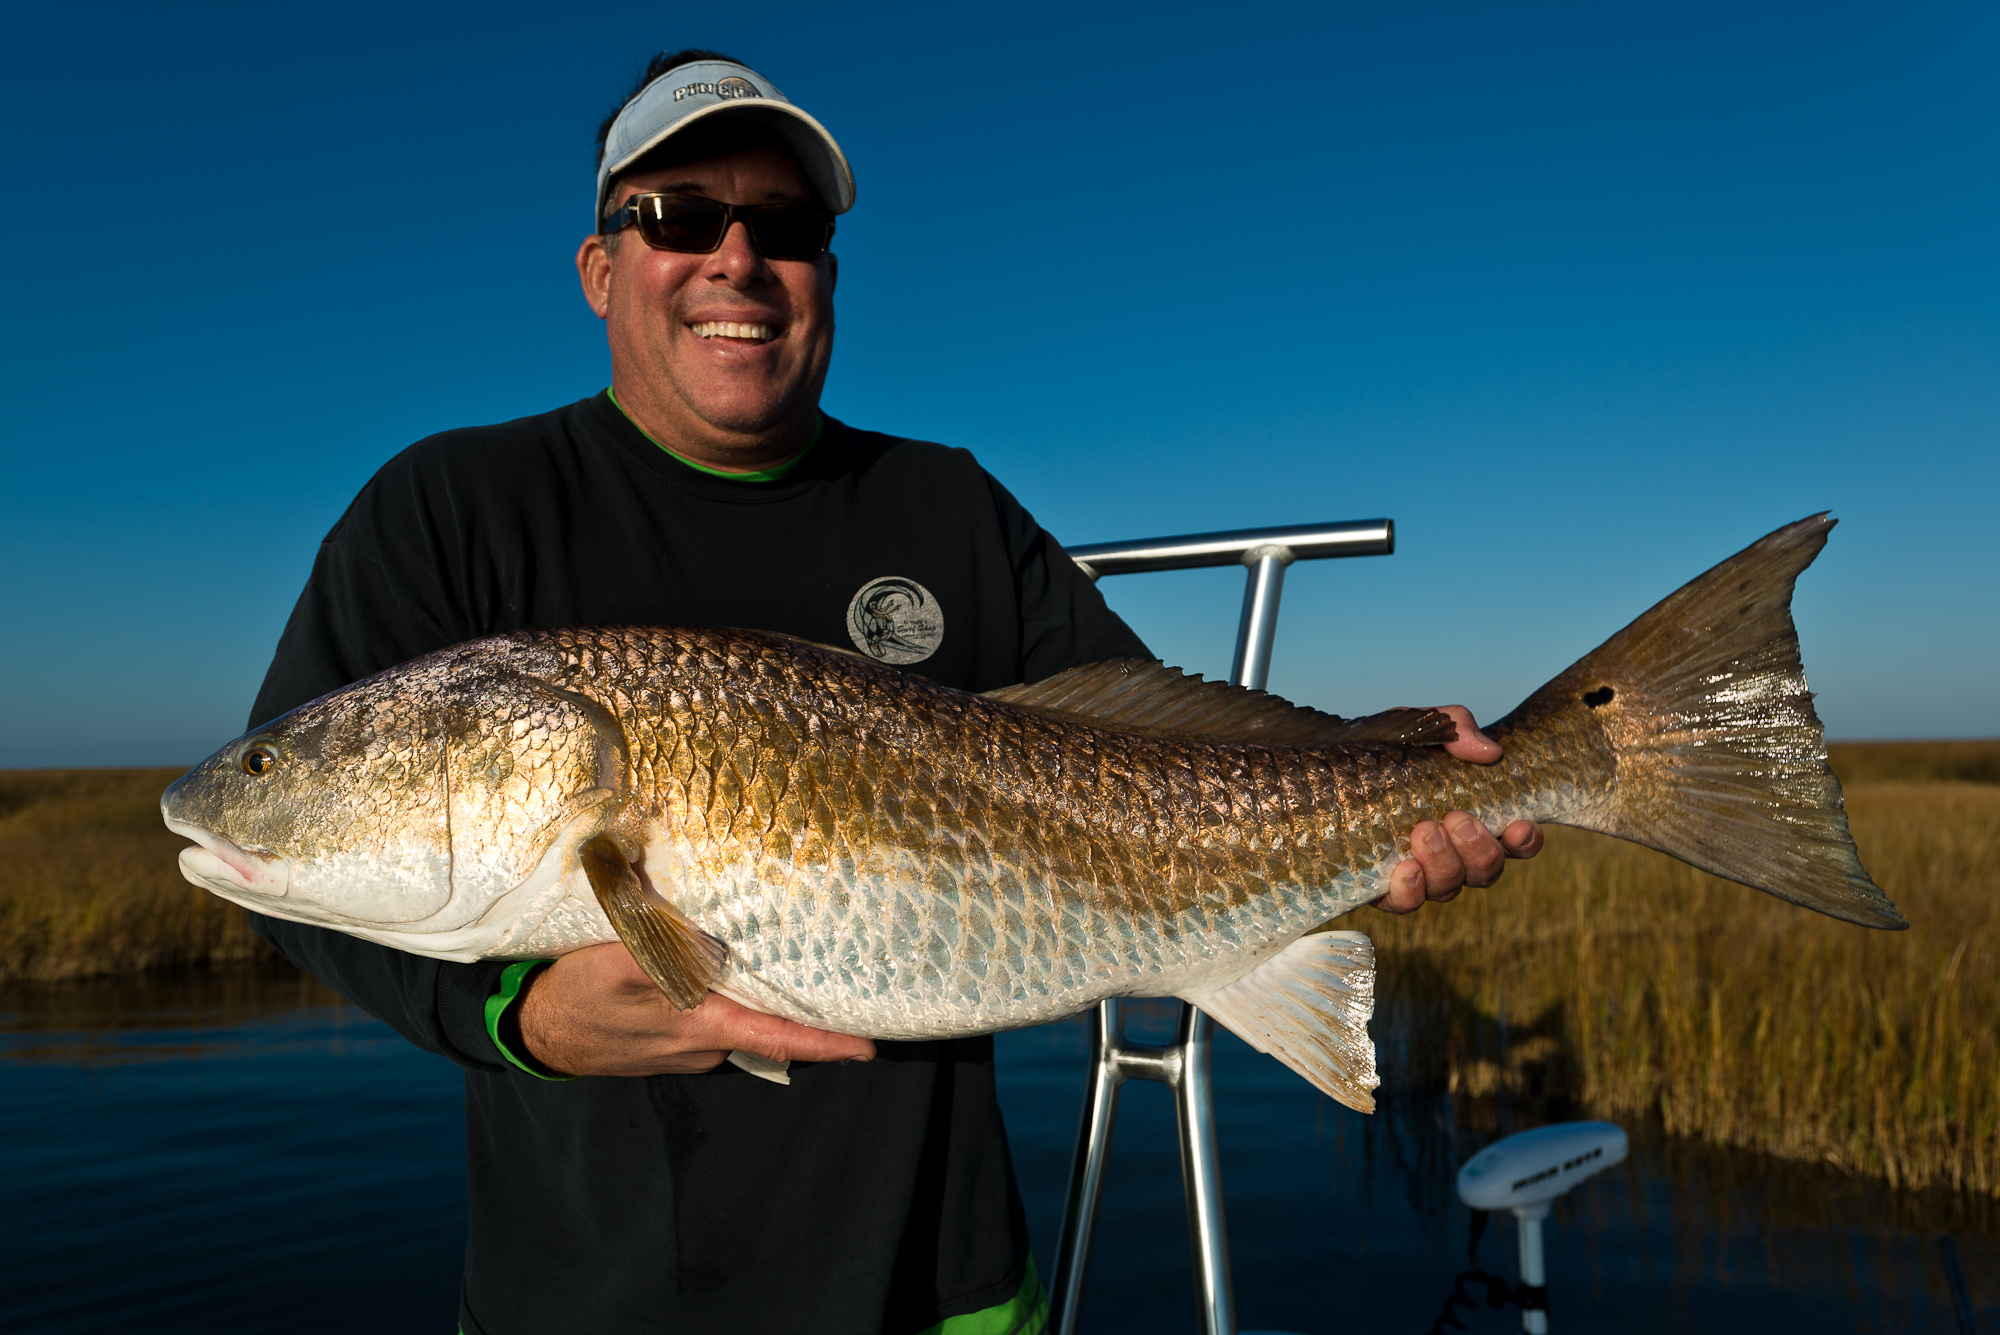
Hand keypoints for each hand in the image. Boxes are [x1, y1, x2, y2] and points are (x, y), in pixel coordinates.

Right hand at [516, 940, 876, 1076]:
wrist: (533, 1031)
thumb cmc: (574, 998)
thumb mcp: (613, 965)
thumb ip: (662, 952)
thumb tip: (706, 939)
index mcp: (699, 1027)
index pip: (776, 1038)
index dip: (824, 1043)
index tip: (867, 1047)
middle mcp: (703, 1044)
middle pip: (767, 1026)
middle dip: (805, 1009)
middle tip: (848, 982)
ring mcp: (688, 1046)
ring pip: (740, 1019)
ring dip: (762, 997)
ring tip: (793, 960)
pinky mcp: (673, 1038)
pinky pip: (714, 1017)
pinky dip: (729, 996)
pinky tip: (728, 966)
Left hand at [1370, 705, 1542, 914]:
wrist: (1323, 764)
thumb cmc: (1383, 746)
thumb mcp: (1418, 725)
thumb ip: (1455, 728)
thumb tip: (1489, 752)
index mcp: (1471, 817)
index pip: (1514, 841)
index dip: (1525, 841)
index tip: (1518, 825)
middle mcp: (1451, 852)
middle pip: (1486, 872)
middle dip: (1479, 849)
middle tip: (1456, 818)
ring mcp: (1418, 872)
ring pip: (1449, 888)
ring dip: (1445, 864)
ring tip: (1425, 830)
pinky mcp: (1381, 885)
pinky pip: (1404, 903)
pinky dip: (1410, 891)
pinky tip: (1406, 869)